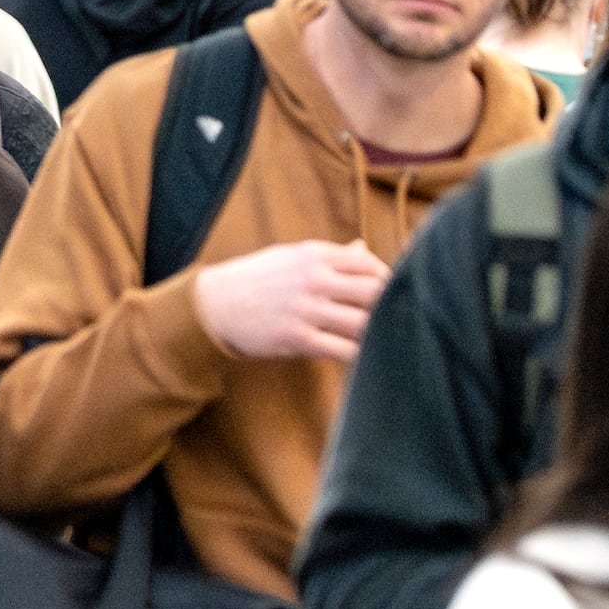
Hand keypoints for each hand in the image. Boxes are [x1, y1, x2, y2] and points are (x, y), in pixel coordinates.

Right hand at [191, 240, 385, 362]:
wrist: (214, 305)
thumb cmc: (254, 279)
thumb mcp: (291, 257)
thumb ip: (331, 256)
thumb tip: (363, 248)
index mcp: (315, 255)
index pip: (369, 265)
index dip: (386, 281)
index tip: (389, 295)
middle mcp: (315, 279)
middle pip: (374, 293)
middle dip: (390, 308)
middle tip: (394, 320)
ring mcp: (307, 310)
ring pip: (363, 324)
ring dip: (378, 334)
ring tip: (385, 341)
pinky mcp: (298, 339)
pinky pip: (343, 351)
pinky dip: (360, 357)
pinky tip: (366, 360)